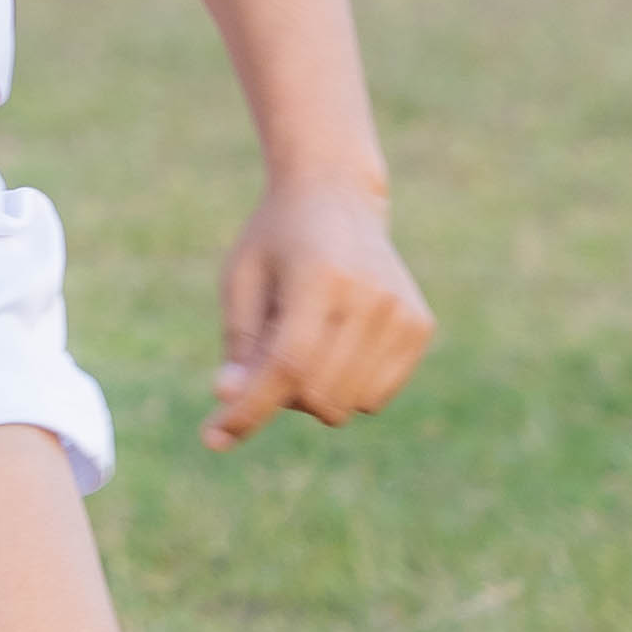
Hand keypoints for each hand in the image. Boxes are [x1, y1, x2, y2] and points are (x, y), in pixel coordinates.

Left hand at [204, 182, 430, 449]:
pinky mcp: (419, 326)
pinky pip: (376, 396)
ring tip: (307, 337)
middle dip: (281, 394)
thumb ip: (240, 343)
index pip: (288, 364)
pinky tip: (339, 340)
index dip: (250, 407)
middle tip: (269, 350)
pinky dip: (348, 386)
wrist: (337, 194)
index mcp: (321, 276)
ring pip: (348, 405)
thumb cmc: (276, 239)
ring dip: (315, 392)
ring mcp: (402, 311)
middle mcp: (370, 295)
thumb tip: (230, 401)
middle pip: (318, 394)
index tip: (212, 437)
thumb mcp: (242, 279)